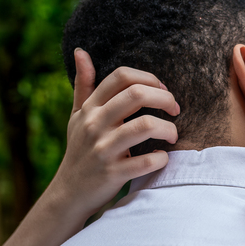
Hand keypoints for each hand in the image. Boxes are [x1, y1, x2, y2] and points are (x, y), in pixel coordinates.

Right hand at [48, 49, 180, 218]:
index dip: (149, 78)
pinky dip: (161, 159)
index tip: (163, 90)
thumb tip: (80, 52)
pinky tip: (163, 158)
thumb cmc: (79, 150)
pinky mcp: (113, 174)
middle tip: (176, 109)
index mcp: (90, 108)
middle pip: (136, 95)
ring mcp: (103, 150)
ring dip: (168, 128)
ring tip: (173, 135)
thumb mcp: (77, 116)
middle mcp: (94, 125)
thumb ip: (83, 85)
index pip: (121, 77)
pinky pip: (146, 162)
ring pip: (145, 126)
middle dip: (164, 98)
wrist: (68, 193)